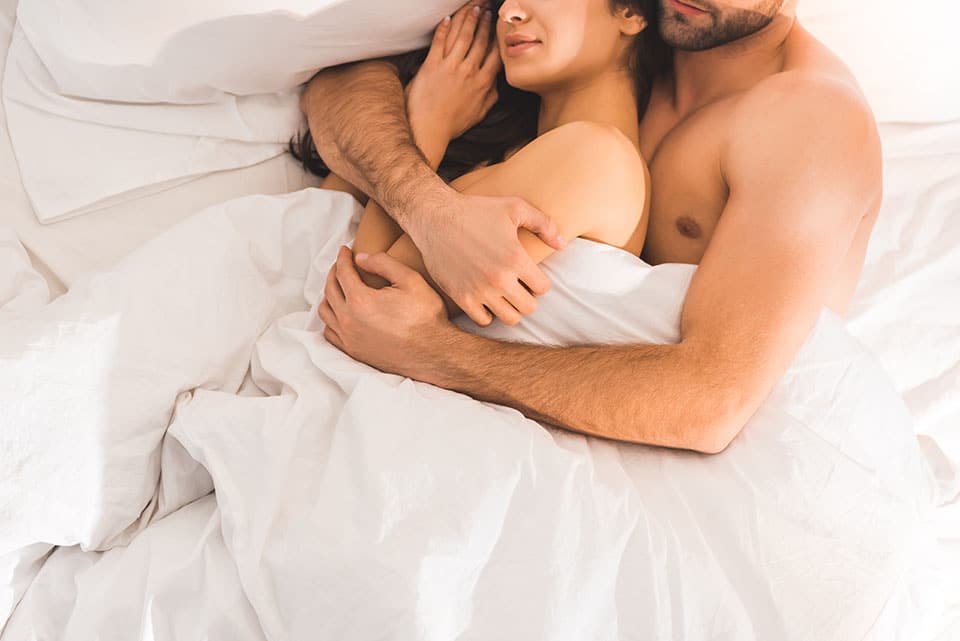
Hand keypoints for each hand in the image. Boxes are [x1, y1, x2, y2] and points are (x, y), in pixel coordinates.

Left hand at [318, 247, 453, 380]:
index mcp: (361, 300)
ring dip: (328, 295)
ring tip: (338, 287)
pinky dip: (330, 319)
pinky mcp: (354, 351)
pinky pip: (330, 333)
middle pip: (330, 290)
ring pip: (325, 312)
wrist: (433, 353)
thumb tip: (361, 258)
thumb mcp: (410, 280)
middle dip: (334, 273)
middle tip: (341, 265)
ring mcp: (349, 338)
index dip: (343, 258)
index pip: (343, 272)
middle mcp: (349, 320)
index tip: (345, 250)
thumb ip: (383, 263)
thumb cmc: (425, 317)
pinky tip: (339, 313)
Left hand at [405, 2, 501, 154]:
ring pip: (462, 36)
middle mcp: (468, 72)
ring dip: (469, 19)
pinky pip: (439, 41)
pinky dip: (444, 28)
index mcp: (483, 83)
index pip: (495, 54)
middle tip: (487, 9)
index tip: (500, 26)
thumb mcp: (478, 114)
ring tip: (473, 7)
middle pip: (480, 40)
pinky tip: (448, 18)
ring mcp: (450, 67)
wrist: (428, 130)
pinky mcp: (431, 65)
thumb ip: (491, 97)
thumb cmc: (452, 125)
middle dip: (485, 22)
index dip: (498, 37)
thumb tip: (498, 85)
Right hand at [408, 192, 566, 325]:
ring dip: (511, 308)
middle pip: (530, 308)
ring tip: (505, 296)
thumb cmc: (476, 210)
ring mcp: (480, 291)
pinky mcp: (461, 298)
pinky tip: (486, 299)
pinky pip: (484, 321)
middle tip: (519, 287)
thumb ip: (544, 224)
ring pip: (510, 319)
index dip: (539, 282)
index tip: (530, 275)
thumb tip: (563, 245)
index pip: (543, 288)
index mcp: (515, 258)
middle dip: (528, 298)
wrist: (435, 218)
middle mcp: (499, 278)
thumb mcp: (514, 208)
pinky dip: (488, 314)